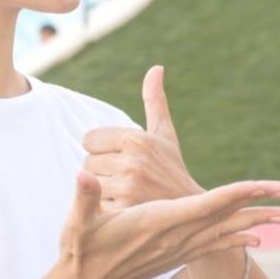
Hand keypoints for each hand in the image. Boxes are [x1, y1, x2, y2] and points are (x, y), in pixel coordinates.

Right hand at [52, 170, 279, 278]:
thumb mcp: (77, 221)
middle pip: (223, 216)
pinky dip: (235, 241)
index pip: (203, 205)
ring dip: (253, 221)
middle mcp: (173, 238)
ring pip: (223, 232)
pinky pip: (212, 246)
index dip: (232, 193)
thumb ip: (84, 196)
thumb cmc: (78, 250)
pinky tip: (255, 240)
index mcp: (157, 222)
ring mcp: (176, 250)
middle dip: (255, 203)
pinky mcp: (174, 257)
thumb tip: (82, 174)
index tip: (259, 185)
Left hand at [79, 65, 202, 211]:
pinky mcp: (122, 210)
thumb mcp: (166, 135)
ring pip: (90, 182)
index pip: (89, 139)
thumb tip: (156, 67)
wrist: (192, 211)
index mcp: (136, 138)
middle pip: (87, 161)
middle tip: (127, 178)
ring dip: (103, 189)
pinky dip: (106, 207)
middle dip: (103, 170)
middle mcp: (131, 160)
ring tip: (127, 192)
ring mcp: (127, 186)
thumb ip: (155, 101)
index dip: (102, 149)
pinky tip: (126, 207)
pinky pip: (95, 203)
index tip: (122, 158)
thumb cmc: (173, 170)